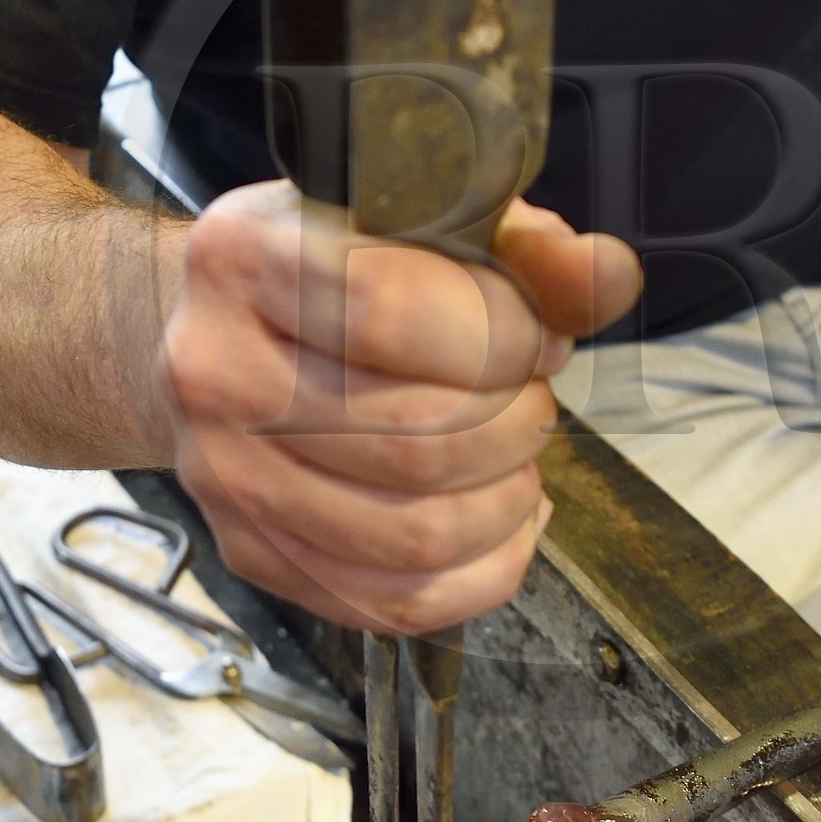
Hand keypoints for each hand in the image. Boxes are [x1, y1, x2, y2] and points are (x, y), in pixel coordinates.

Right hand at [160, 188, 640, 633]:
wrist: (221, 329)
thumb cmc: (337, 266)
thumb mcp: (423, 220)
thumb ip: (523, 244)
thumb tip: (605, 276)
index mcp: (248, 257)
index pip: (394, 314)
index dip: (504, 335)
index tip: (538, 337)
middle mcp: (215, 369)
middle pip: (417, 440)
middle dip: (516, 424)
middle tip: (530, 397)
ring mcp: (224, 475)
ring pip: (416, 534)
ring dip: (506, 500)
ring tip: (515, 455)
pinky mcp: (251, 551)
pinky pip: (397, 602)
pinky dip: (483, 571)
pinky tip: (503, 520)